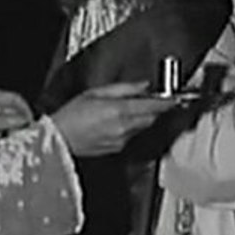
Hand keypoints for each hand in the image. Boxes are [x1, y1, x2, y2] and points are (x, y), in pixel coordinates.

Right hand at [51, 81, 180, 156]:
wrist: (58, 139)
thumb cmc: (71, 115)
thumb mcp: (96, 92)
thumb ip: (123, 88)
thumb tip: (143, 85)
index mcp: (119, 111)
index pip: (153, 107)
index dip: (167, 103)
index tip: (175, 99)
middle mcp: (123, 128)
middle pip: (151, 118)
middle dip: (154, 110)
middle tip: (150, 100)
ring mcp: (121, 140)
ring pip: (142, 127)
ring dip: (142, 118)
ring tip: (126, 110)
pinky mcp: (117, 148)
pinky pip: (132, 136)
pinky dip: (131, 128)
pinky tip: (117, 122)